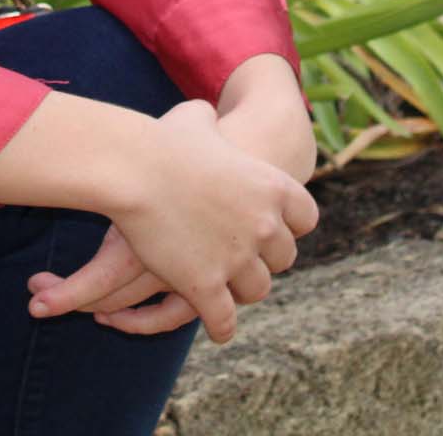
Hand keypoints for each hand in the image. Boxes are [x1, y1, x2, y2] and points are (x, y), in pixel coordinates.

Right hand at [25, 98, 314, 343]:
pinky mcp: (207, 287)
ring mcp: (238, 259)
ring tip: (228, 291)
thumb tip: (205, 114)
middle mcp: (266, 225)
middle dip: (266, 260)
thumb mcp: (195, 120)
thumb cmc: (161, 142)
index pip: (306, 218)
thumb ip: (209, 121)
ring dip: (243, 291)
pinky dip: (222, 327)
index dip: (291, 226)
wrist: (136, 170)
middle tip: (246, 260)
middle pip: (284, 258)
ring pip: (257, 290)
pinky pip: (225, 320)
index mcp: (273, 186)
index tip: (275, 229)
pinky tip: (217, 328)